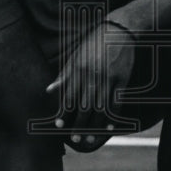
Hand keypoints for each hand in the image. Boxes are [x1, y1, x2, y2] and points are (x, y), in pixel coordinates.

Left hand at [46, 22, 135, 139]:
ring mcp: (109, 78)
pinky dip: (112, 118)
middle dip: (78, 125)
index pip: (68, 97)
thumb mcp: (75, 56)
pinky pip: (116, 103)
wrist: (118, 31)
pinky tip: (109, 128)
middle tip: (75, 139)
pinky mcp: (122, 80)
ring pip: (101, 108)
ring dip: (95, 126)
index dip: (63, 114)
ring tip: (89, 139)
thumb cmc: (93, 44)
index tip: (59, 126)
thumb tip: (48, 91)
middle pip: (84, 107)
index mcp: (78, 69)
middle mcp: (92, 75)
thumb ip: (63, 75)